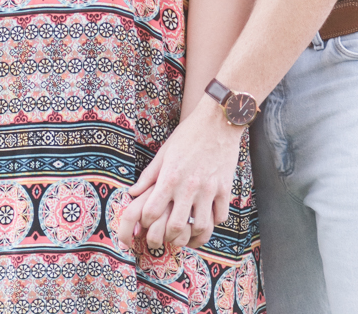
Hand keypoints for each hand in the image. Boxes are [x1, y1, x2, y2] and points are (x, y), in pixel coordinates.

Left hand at [118, 100, 242, 250]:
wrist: (218, 121)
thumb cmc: (188, 134)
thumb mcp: (164, 152)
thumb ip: (149, 175)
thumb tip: (133, 193)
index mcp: (170, 177)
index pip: (151, 212)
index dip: (146, 221)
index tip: (148, 220)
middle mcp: (189, 186)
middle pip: (175, 227)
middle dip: (168, 236)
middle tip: (167, 235)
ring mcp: (209, 189)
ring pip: (201, 227)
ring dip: (193, 235)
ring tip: (188, 233)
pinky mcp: (225, 188)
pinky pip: (220, 216)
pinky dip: (213, 222)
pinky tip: (207, 218)